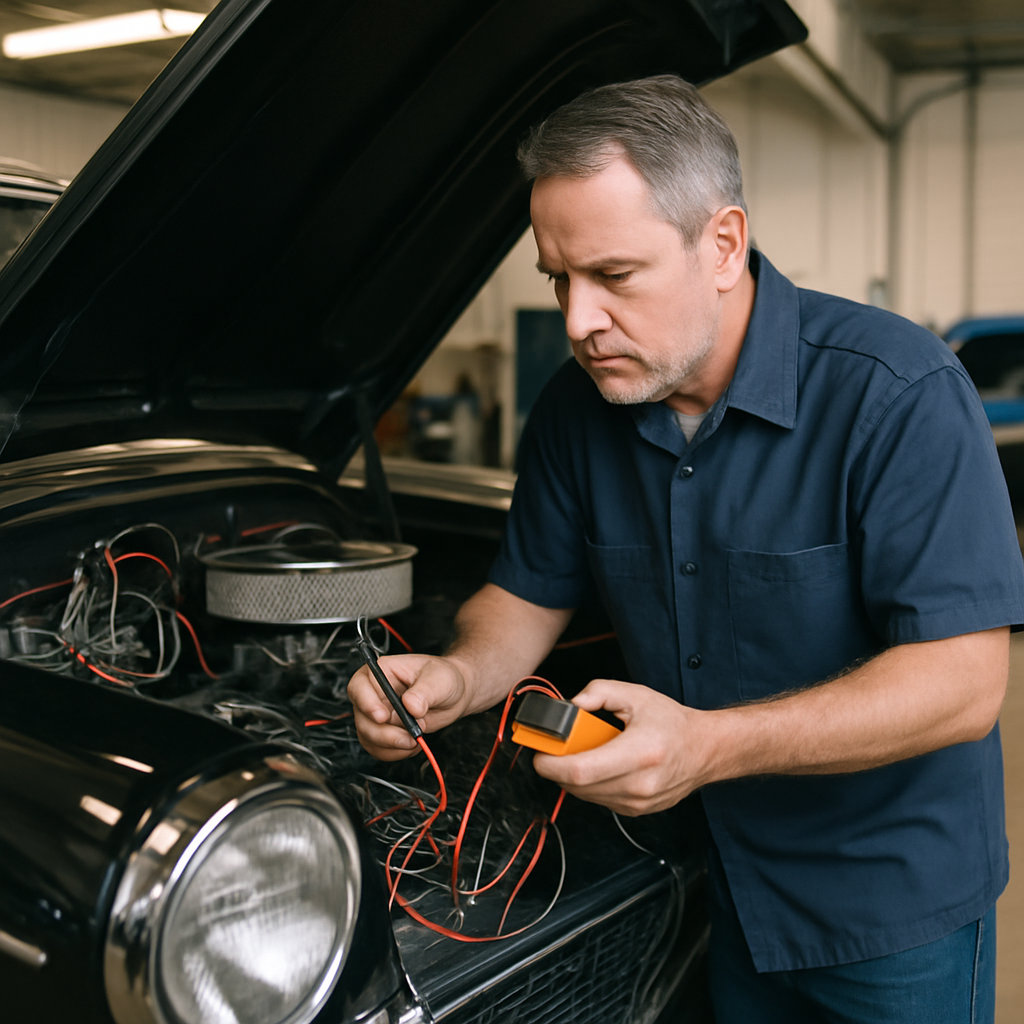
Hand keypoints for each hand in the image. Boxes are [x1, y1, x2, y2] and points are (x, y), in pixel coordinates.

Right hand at [347, 653, 468, 760]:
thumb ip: (425, 691)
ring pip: (368, 737)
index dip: (366, 703)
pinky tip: (412, 745)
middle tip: (409, 737)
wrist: (453, 695)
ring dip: (392, 746)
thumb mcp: (439, 678)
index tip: (383, 717)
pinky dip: (395, 753)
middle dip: (385, 734)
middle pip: (362, 718)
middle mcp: (374, 693)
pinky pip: (378, 749)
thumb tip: (411, 705)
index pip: (359, 686)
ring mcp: (376, 714)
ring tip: (416, 739)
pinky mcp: (383, 731)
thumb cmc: (443, 678)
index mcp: (382, 672)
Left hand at [531, 679, 708, 814]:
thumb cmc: (671, 722)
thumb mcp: (635, 694)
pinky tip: (599, 765)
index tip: (539, 752)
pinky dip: (589, 785)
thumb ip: (598, 692)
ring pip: (584, 796)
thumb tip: (569, 705)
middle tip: (553, 748)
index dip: (551, 764)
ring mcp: (638, 803)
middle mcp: (639, 784)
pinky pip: (598, 800)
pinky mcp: (636, 811)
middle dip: (556, 768)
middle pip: (577, 786)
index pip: (581, 771)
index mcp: (640, 753)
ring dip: (571, 777)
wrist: (705, 750)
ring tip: (580, 753)